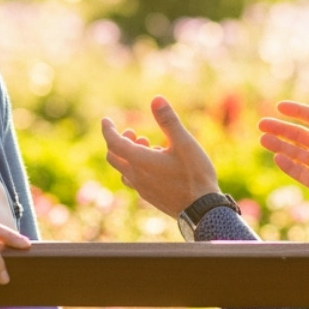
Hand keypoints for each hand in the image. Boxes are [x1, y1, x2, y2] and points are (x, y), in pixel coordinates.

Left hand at [101, 96, 219, 218]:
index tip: (105, 120)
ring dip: (128, 155)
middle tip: (130, 131)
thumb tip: (156, 99)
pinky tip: (156, 163)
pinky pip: (135, 179)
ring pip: (124, 170)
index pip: (114, 143)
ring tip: (146, 144)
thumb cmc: (195, 174)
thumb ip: (168, 121)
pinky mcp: (150, 197)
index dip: (108, 130)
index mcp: (141, 161)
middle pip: (114, 157)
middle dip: (118, 141)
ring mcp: (142, 189)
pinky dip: (137, 166)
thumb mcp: (184, 143)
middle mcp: (137, 177)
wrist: (202, 210)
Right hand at [258, 100, 308, 202]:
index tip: (280, 107)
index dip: (296, 111)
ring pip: (295, 153)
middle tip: (262, 124)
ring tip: (263, 140)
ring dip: (279, 146)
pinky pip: (300, 173)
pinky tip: (277, 158)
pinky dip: (289, 166)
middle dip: (280, 129)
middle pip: (299, 135)